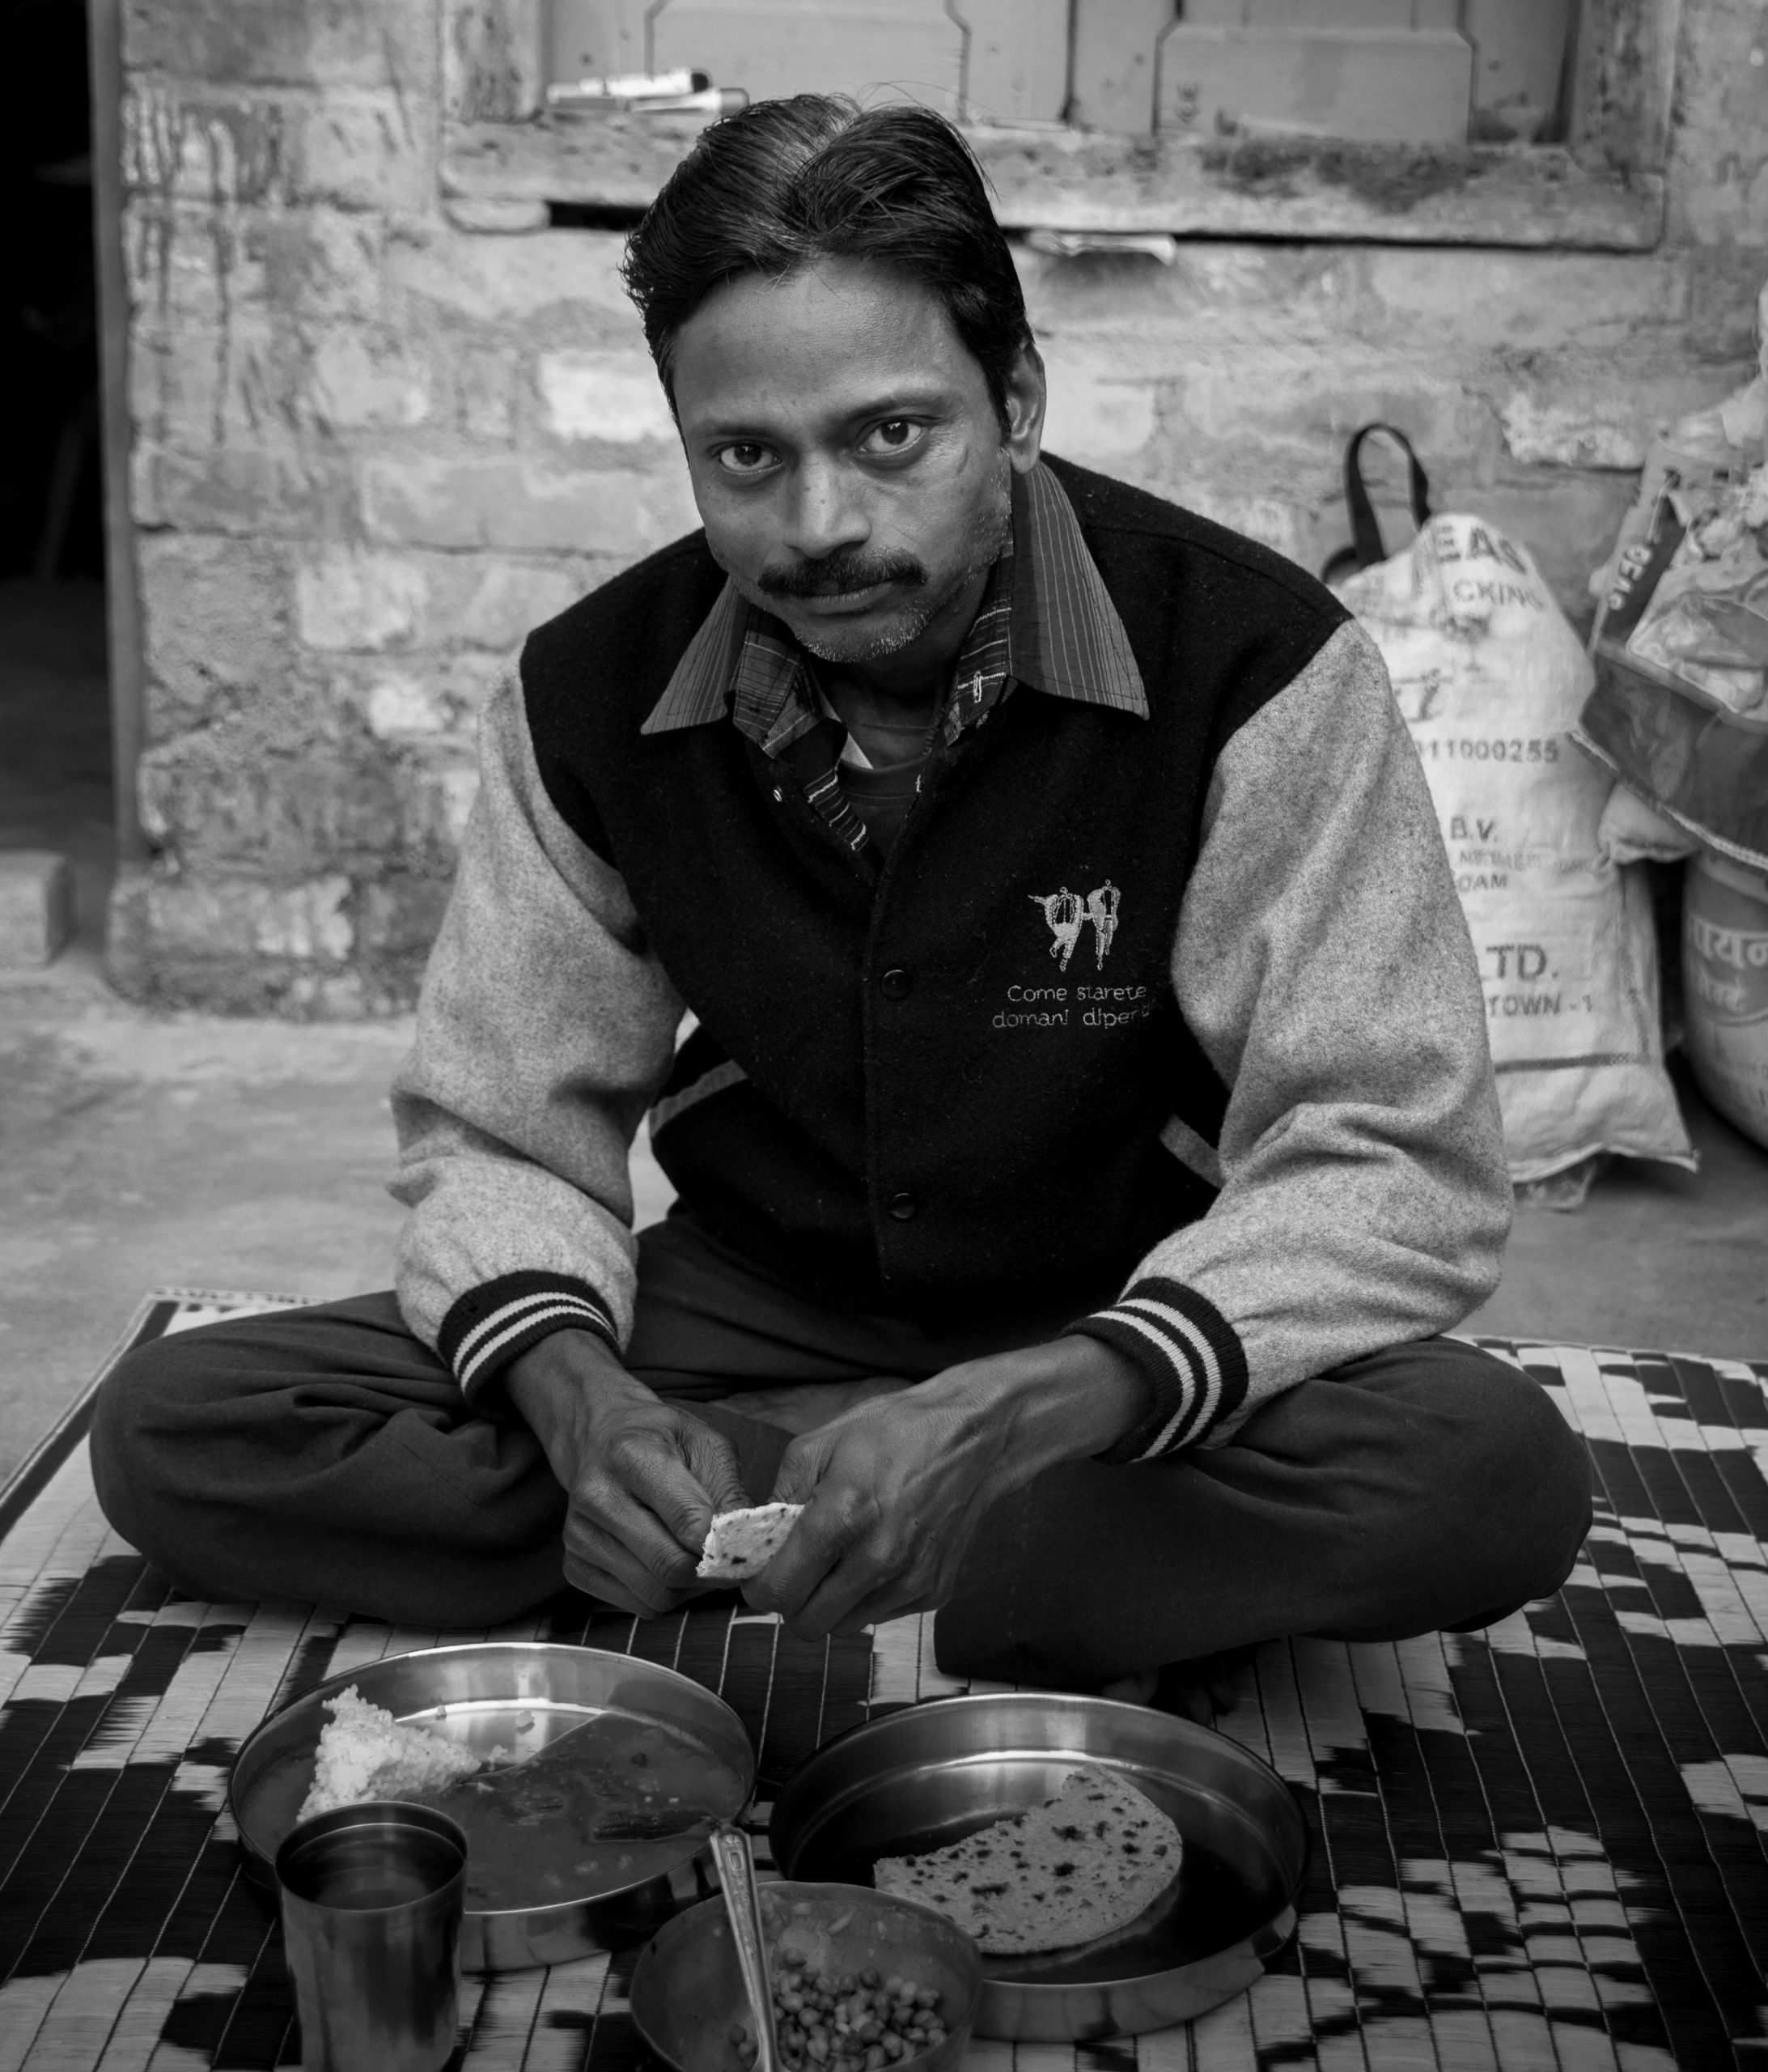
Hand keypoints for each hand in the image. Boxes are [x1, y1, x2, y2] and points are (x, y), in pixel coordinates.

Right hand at [505, 1329, 745, 1616]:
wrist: (596, 1435)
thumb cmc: (658, 1438)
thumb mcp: (703, 1440)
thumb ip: (729, 1488)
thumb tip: (748, 1541)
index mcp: (631, 1456)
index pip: (688, 1522)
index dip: (726, 1544)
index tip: (747, 1546)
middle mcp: (596, 1497)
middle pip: (670, 1567)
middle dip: (710, 1572)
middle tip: (729, 1561)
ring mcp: (579, 1536)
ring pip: (656, 1596)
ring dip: (690, 1588)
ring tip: (699, 1560)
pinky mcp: (574, 1566)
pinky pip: (638, 1606)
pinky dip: (665, 1596)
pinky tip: (669, 1563)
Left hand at [742, 1336, 1144, 1638]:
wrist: (973, 1438)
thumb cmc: (894, 1432)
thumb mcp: (821, 1442)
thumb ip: (780, 1494)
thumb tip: (757, 1538)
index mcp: (843, 1516)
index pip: (780, 1591)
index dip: (759, 1589)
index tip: (760, 1575)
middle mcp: (878, 1559)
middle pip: (808, 1625)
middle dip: (792, 1603)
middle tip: (796, 1571)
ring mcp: (910, 1581)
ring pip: (844, 1627)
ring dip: (830, 1603)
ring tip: (839, 1559)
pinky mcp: (934, 1592)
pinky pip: (880, 1615)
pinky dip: (867, 1596)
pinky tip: (876, 1555)